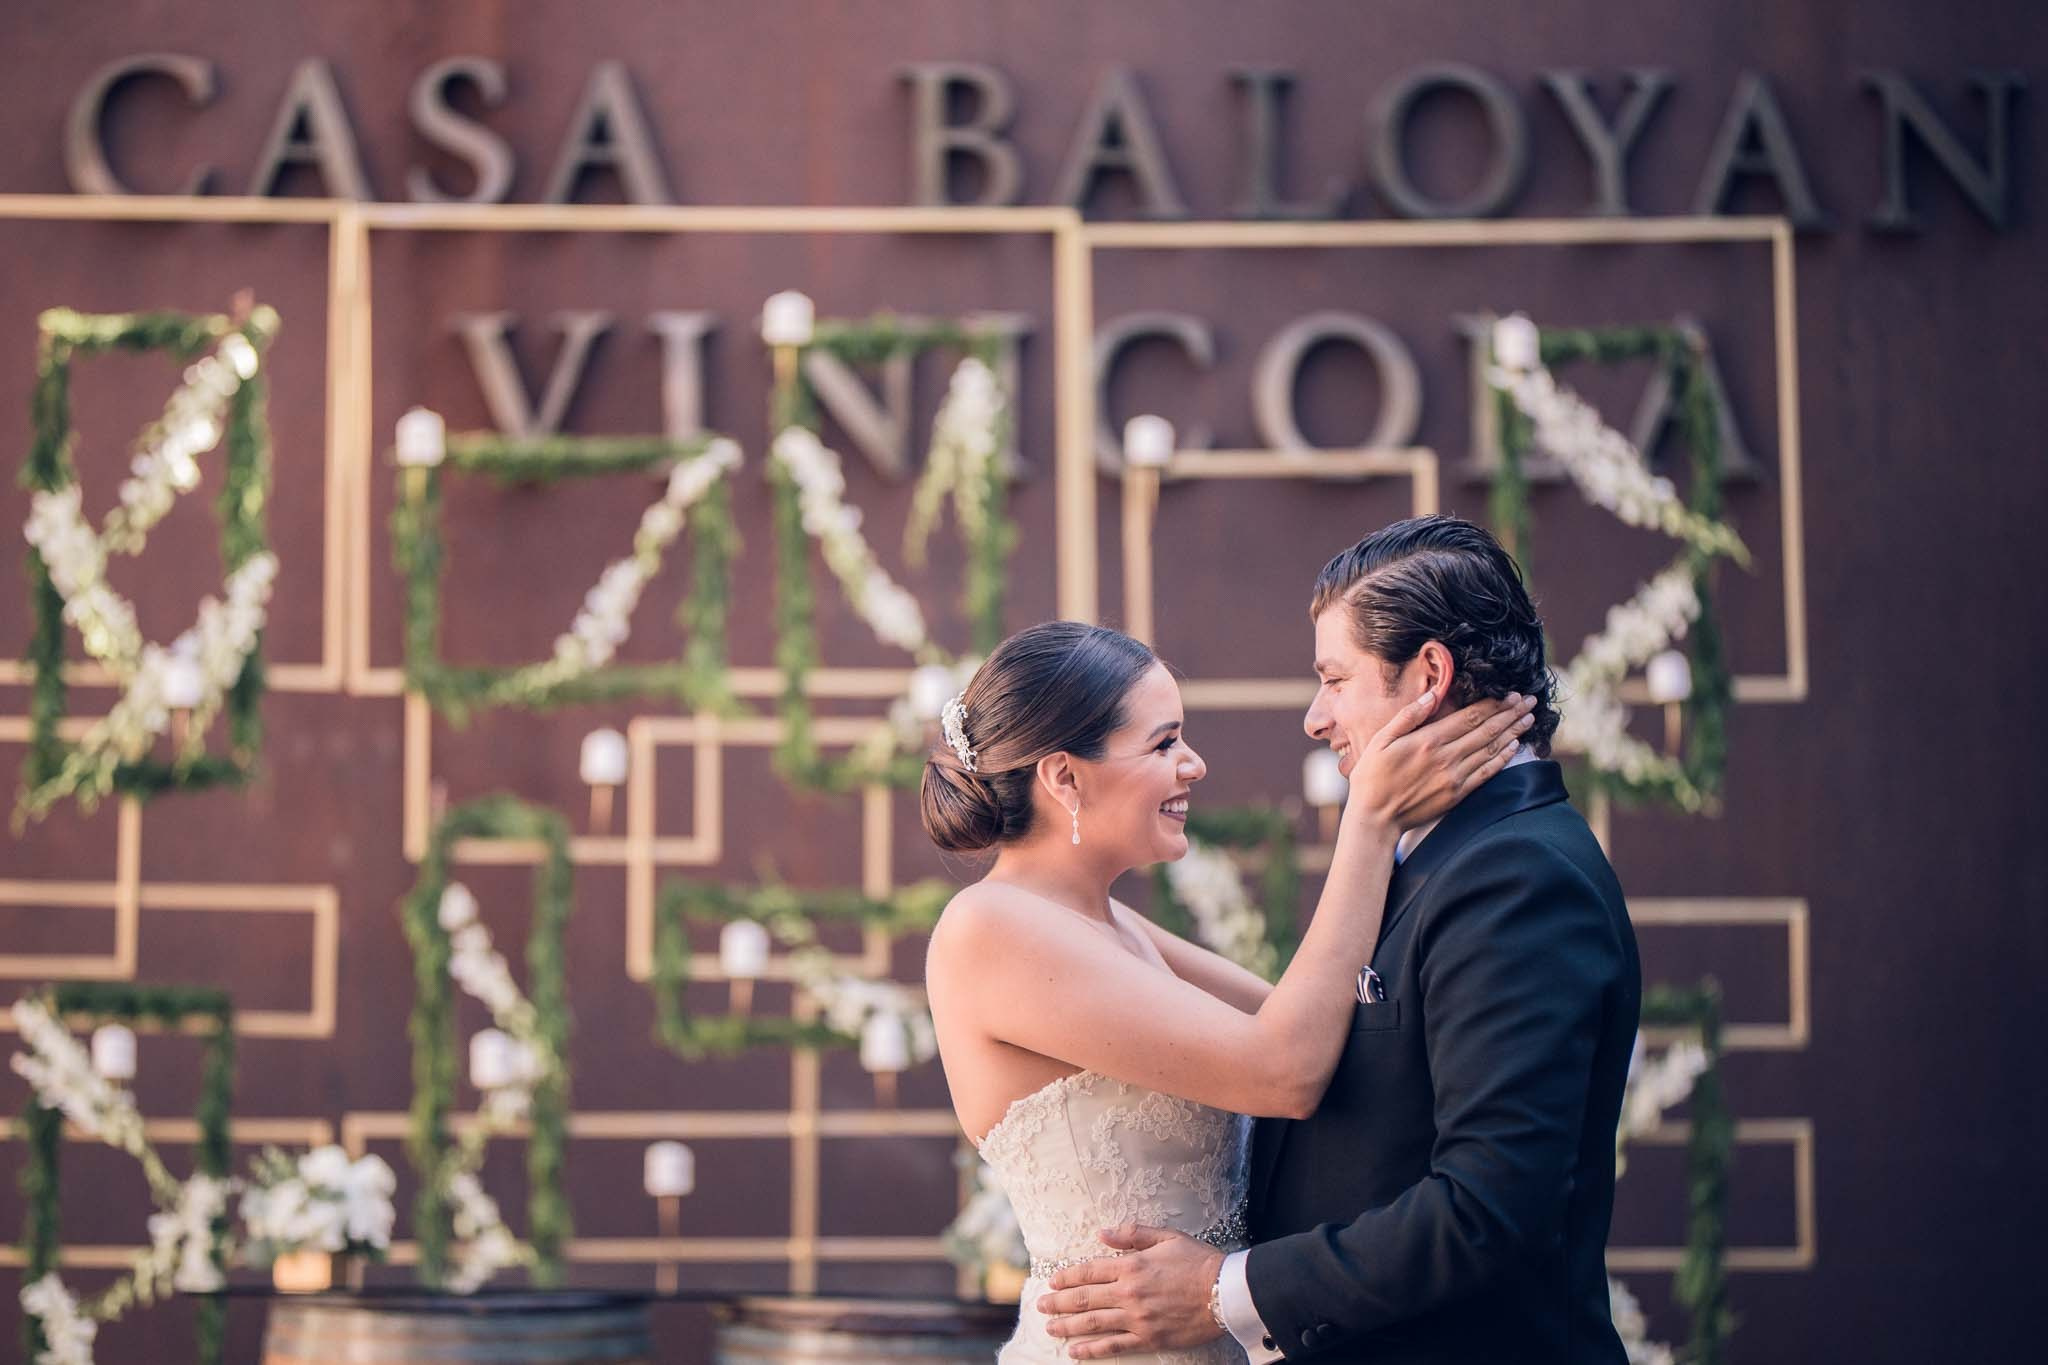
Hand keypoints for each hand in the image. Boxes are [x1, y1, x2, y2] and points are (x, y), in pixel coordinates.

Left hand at [1037, 1225, 1225, 1358]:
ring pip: (1093, 1323)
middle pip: (1084, 1299)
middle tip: (1040, 1305)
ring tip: (1050, 1328)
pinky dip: (1091, 1350)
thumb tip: (1102, 1233)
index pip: (1089, 1271)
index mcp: (1132, 1265)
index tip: (1052, 1280)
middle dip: (1058, 1302)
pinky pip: (1114, 1346)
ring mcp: (1137, 1318)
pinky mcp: (1148, 1338)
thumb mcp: (1167, 1237)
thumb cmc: (1199, 1262)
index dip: (1067, 1276)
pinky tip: (1075, 1352)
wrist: (1226, 1292)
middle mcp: (1129, 1293)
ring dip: (1067, 1326)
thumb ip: (1132, 1235)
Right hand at [1349, 690, 1535, 829]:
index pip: (1471, 717)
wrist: (1375, 817)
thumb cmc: (1373, 775)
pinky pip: (1487, 773)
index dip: (1495, 704)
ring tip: (1528, 719)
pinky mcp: (1458, 794)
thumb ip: (1409, 715)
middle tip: (1530, 701)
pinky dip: (1503, 758)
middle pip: (1487, 730)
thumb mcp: (1381, 739)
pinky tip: (1514, 747)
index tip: (1511, 693)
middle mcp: (1447, 757)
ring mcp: (1455, 777)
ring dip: (1513, 732)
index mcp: (1428, 740)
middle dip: (1511, 713)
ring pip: (1491, 750)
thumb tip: (1433, 694)